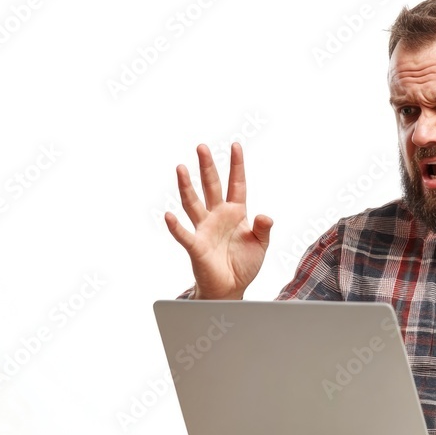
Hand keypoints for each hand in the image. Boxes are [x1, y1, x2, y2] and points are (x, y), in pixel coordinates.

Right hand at [164, 143, 272, 299]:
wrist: (231, 288)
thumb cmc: (244, 264)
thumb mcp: (260, 244)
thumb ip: (263, 229)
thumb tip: (266, 216)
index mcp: (236, 212)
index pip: (236, 184)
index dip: (236, 166)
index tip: (236, 146)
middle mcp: (217, 216)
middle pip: (211, 186)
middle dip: (207, 167)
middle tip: (202, 147)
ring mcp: (205, 229)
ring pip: (193, 203)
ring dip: (187, 186)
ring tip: (181, 168)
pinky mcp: (196, 246)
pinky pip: (184, 234)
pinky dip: (176, 226)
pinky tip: (169, 216)